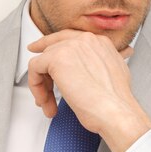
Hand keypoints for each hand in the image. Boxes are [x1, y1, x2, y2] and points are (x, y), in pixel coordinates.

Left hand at [27, 30, 150, 151]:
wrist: (116, 112)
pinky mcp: (56, 58)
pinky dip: (36, 87)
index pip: (69, 39)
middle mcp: (86, 40)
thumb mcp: (113, 76)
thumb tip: (86, 73)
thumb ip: (98, 66)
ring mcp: (70, 46)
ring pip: (43, 61)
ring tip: (49, 104)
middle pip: (53, 49)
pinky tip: (46, 101)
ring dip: (43, 86)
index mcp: (99, 42)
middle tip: (44, 90)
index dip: (53, 46)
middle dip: (48, 74)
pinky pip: (34, 68)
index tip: (41, 52)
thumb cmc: (115, 103)